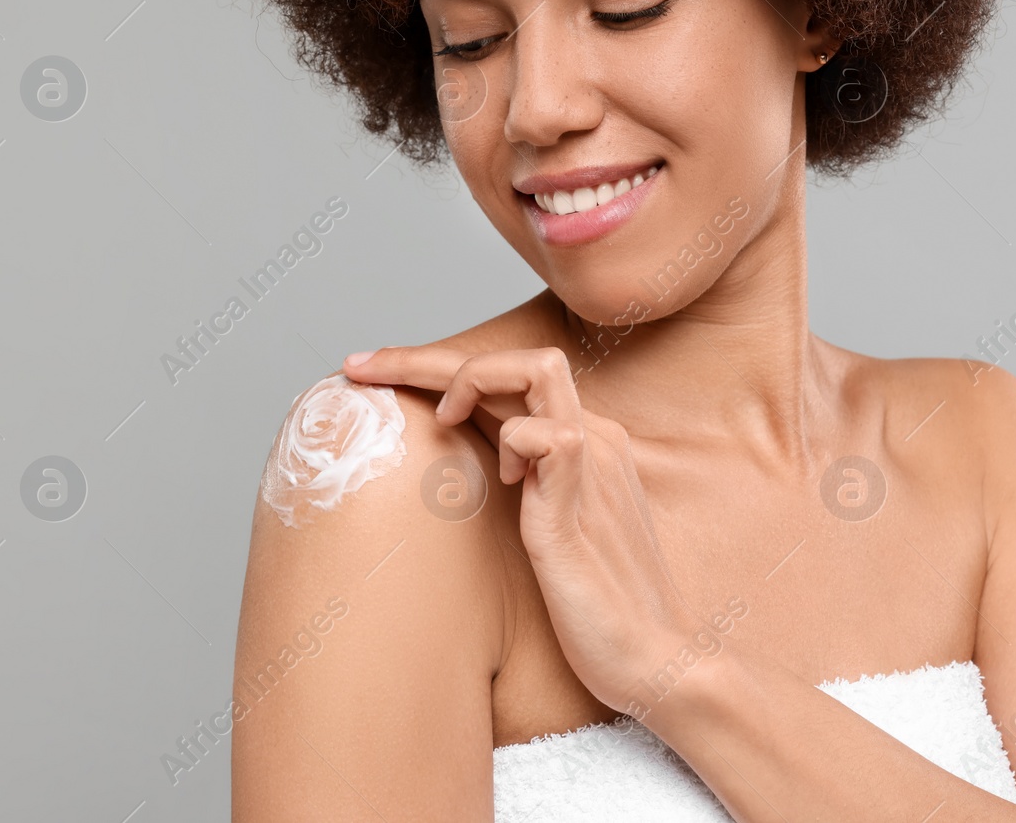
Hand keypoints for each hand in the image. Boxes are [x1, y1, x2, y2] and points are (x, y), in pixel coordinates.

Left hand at [341, 345, 702, 713]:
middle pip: (518, 357)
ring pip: (537, 369)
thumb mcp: (555, 532)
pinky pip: (547, 436)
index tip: (372, 374)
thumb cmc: (601, 610)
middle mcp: (595, 439)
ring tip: (439, 420)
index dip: (441, 366)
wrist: (654, 659)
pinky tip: (504, 482)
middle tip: (360, 367)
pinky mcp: (582, 502)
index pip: (515, 377)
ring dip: (471, 377)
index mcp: (587, 443)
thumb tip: (466, 477)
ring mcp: (593, 466)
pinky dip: (510, 442)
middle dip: (428, 355)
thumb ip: (527, 492)